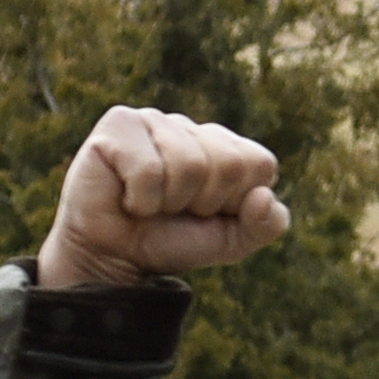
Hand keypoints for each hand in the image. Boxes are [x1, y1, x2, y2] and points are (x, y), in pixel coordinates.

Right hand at [41, 106, 292, 286]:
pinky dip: (140, 200)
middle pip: (228, 164)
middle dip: (202, 202)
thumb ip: (266, 225)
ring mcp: (155, 119)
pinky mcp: (118, 124)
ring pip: (188, 165)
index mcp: (226, 146)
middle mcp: (193, 127)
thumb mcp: (231, 243)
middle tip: (174, 209)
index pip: (260, 164)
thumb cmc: (170, 241)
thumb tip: (264, 197)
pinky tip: (126, 196)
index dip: (235, 202)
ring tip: (149, 202)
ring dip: (168, 201)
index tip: (206, 213)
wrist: (111, 258)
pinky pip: (149, 170)